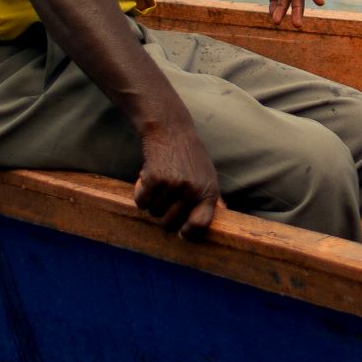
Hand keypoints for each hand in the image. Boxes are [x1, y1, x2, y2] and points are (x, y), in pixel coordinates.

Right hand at [133, 120, 221, 236]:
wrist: (169, 129)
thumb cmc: (189, 155)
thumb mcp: (207, 174)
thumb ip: (211, 197)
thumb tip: (222, 215)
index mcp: (209, 191)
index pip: (201, 224)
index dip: (188, 232)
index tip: (180, 232)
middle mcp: (193, 190)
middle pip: (169, 223)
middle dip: (162, 213)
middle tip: (163, 197)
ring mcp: (174, 185)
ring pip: (153, 212)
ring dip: (151, 200)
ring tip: (158, 181)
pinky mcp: (154, 179)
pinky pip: (141, 201)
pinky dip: (139, 193)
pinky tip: (145, 178)